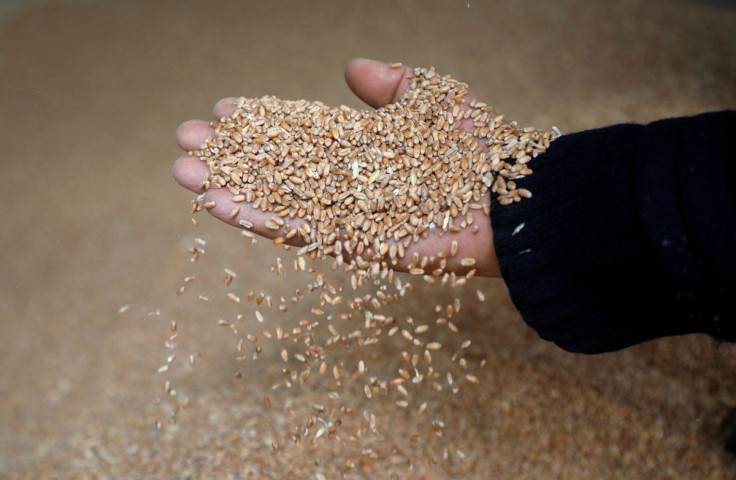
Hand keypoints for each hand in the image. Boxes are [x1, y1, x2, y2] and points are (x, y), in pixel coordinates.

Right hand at [172, 58, 500, 276]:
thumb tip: (350, 66)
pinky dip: (258, 218)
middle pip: (280, 170)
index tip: (225, 110)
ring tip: (183, 172)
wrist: (515, 198)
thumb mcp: (431, 99)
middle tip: (186, 140)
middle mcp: (352, 186)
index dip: (263, 124)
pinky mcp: (356, 247)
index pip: (302, 135)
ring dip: (230, 188)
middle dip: (233, 155)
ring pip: (278, 202)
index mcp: (366, 151)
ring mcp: (351, 217)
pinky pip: (300, 232)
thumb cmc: (481, 147)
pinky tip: (218, 203)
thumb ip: (389, 85)